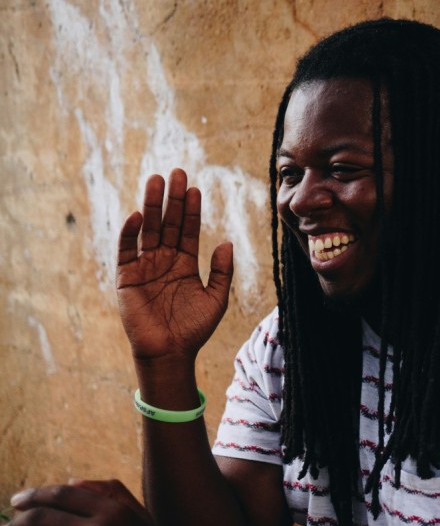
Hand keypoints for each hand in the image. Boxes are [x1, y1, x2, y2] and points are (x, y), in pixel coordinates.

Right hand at [117, 169, 232, 363]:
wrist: (170, 353)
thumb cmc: (194, 329)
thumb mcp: (216, 299)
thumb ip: (222, 271)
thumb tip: (226, 242)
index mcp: (184, 263)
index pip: (187, 230)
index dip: (191, 210)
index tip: (196, 188)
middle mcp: (164, 260)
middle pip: (167, 223)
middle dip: (172, 199)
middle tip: (177, 173)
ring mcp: (144, 267)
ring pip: (148, 230)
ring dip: (151, 205)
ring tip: (156, 181)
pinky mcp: (126, 278)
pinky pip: (126, 251)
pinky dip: (129, 233)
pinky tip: (136, 215)